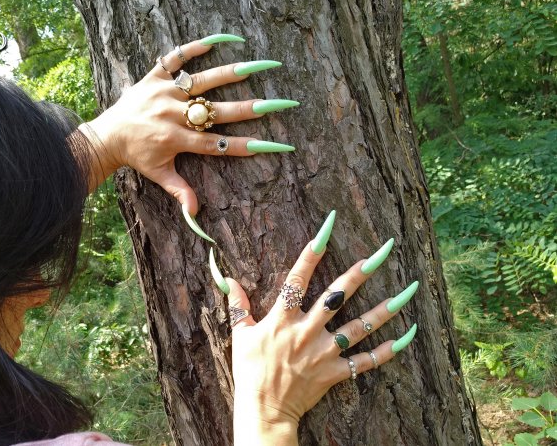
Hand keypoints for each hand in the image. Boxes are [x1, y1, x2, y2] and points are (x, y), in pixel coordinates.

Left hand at [79, 35, 297, 214]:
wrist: (107, 135)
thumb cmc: (138, 156)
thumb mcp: (159, 174)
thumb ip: (179, 191)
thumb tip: (196, 214)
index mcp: (176, 140)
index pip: (216, 144)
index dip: (243, 145)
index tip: (271, 144)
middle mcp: (172, 115)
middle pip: (216, 112)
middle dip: (247, 109)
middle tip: (276, 104)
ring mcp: (163, 93)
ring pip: (200, 81)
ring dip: (229, 73)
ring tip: (257, 66)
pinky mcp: (153, 77)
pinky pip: (173, 58)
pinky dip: (191, 48)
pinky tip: (216, 41)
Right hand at [216, 213, 418, 444]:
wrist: (263, 410)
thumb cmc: (249, 371)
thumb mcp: (240, 335)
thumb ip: (238, 306)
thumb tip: (228, 280)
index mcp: (282, 318)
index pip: (297, 278)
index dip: (312, 251)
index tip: (328, 227)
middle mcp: (306, 330)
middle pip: (337, 296)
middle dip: (360, 272)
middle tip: (383, 252)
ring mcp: (323, 352)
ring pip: (359, 327)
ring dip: (385, 309)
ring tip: (408, 291)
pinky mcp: (334, 372)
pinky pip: (365, 362)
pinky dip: (387, 351)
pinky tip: (407, 336)